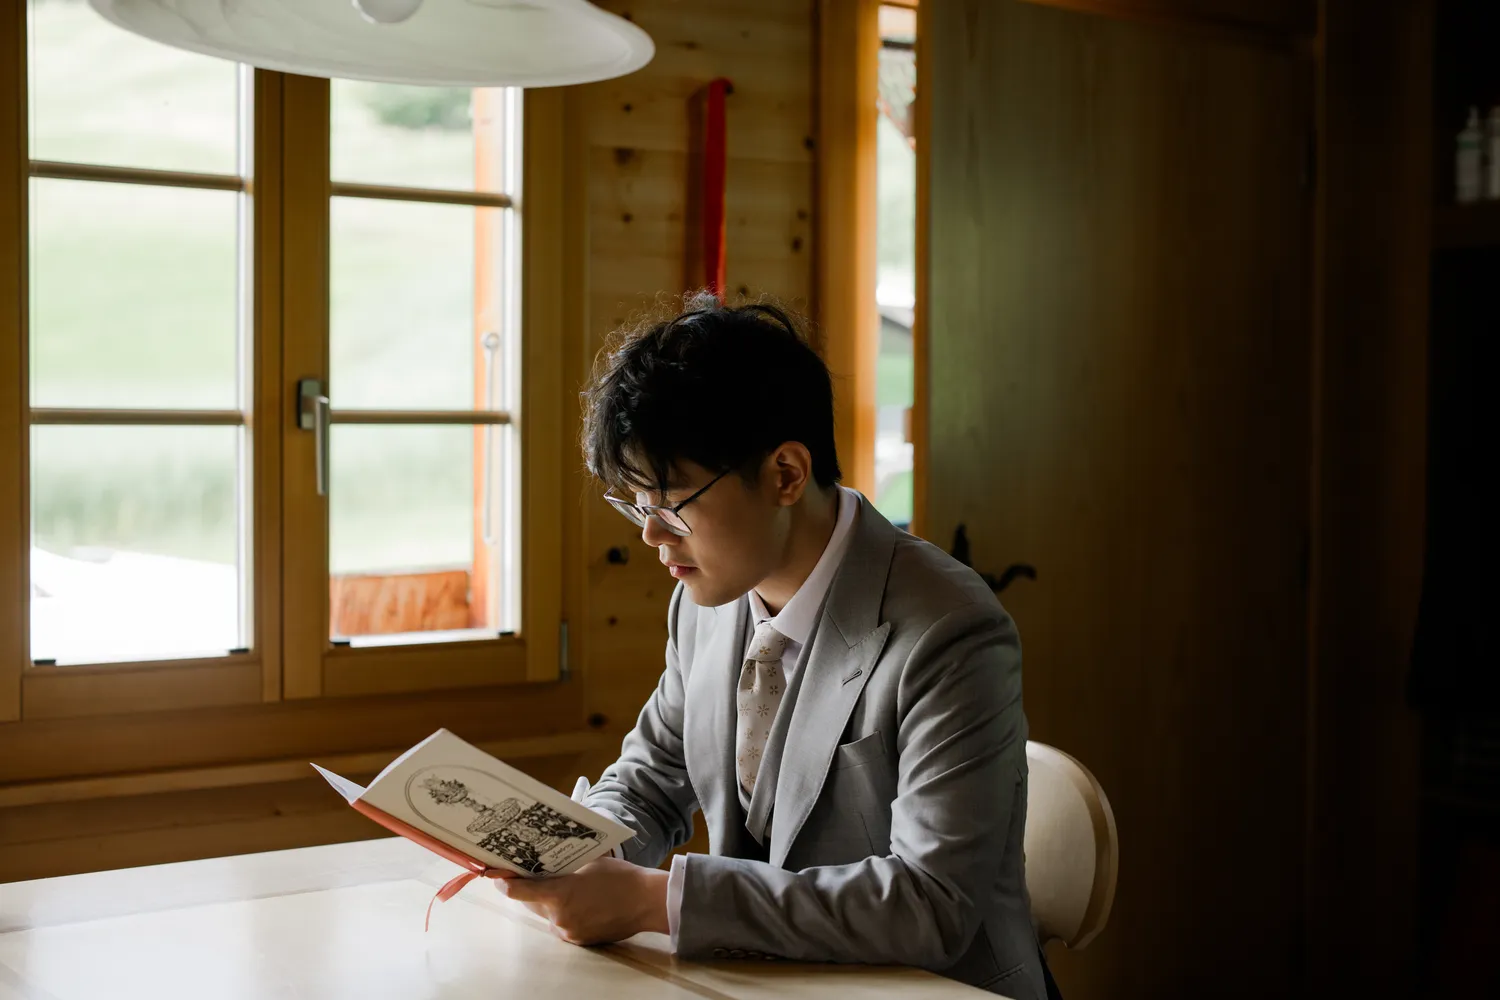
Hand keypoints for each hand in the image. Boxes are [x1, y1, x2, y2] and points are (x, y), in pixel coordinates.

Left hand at [495, 856, 669, 945]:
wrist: (646, 902)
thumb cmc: (620, 877)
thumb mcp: (590, 862)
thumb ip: (564, 865)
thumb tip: (548, 858)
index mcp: (560, 894)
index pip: (520, 891)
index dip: (504, 883)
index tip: (495, 876)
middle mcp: (559, 917)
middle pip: (532, 903)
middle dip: (532, 890)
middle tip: (532, 874)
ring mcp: (569, 931)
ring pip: (549, 914)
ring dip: (552, 902)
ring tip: (570, 888)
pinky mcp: (579, 940)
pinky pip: (563, 925)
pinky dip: (566, 914)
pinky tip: (583, 903)